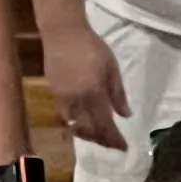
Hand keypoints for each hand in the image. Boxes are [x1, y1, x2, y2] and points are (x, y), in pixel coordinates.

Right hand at [43, 22, 129, 152]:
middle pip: (89, 130)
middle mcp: (77, 102)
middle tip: (113, 144)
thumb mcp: (112, 68)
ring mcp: (63, 99)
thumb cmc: (92, 47)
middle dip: (102, 140)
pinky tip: (82, 119)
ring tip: (98, 134)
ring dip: (88, 134)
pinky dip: (75, 122)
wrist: (63, 33)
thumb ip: (118, 94)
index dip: (114, 140)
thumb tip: (125, 115)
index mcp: (94, 95)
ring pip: (75, 126)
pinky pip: (66, 115)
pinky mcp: (55, 93)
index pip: (105, 126)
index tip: (124, 147)